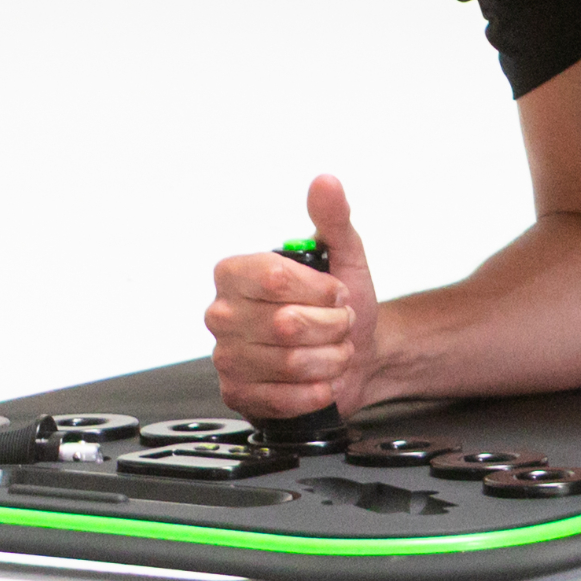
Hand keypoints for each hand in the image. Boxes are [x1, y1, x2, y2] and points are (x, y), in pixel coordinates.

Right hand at [204, 173, 382, 417]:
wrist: (359, 354)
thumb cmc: (340, 304)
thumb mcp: (344, 254)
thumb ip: (333, 218)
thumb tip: (325, 183)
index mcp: (235, 273)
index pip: (274, 278)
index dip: (321, 290)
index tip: (335, 293)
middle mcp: (221, 313)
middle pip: (286, 324)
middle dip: (332, 326)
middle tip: (337, 324)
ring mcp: (225, 357)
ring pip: (290, 362)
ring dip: (330, 358)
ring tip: (331, 349)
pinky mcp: (237, 395)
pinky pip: (284, 398)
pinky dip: (316, 390)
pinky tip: (320, 379)